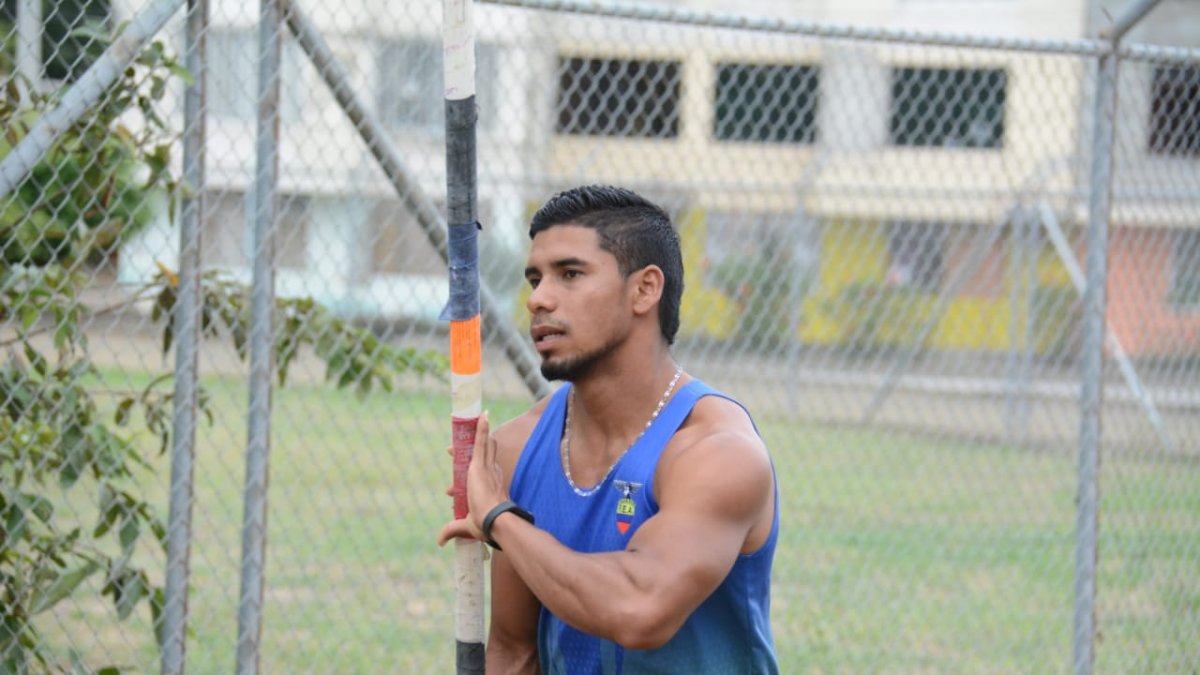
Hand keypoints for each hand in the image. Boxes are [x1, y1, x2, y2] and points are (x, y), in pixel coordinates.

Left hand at [437, 412, 507, 546]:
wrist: (496, 522)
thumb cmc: (486, 524)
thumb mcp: (466, 525)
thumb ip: (452, 529)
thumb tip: (440, 541)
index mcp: (491, 484)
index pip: (482, 467)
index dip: (470, 461)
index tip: (455, 460)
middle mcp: (491, 472)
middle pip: (483, 452)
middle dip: (472, 444)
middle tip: (457, 442)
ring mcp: (486, 467)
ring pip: (484, 444)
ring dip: (478, 431)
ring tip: (474, 416)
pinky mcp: (480, 465)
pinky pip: (481, 442)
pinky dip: (481, 429)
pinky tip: (481, 415)